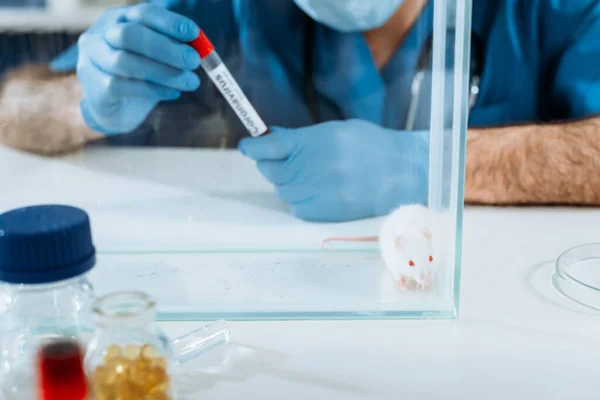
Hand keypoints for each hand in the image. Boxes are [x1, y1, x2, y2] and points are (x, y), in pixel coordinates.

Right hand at [76, 4, 201, 133]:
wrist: (117, 109)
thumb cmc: (141, 76)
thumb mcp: (158, 57)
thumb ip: (174, 48)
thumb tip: (200, 48)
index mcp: (118, 19)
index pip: (142, 13)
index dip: (169, 22)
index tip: (194, 33)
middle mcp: (100, 36)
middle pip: (129, 35)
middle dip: (166, 48)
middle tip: (194, 61)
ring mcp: (92, 61)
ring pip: (125, 62)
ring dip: (164, 73)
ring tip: (190, 82)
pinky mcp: (95, 88)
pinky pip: (122, 86)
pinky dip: (152, 90)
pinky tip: (172, 93)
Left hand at [238, 120, 428, 221]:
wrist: (402, 172)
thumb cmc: (371, 146)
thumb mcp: (335, 130)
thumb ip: (302, 137)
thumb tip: (272, 137)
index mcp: (313, 142)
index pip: (269, 146)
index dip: (253, 146)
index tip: (247, 145)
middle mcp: (311, 168)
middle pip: (271, 170)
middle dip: (273, 163)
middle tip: (286, 160)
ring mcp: (317, 192)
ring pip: (283, 191)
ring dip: (288, 182)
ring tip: (310, 175)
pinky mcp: (324, 212)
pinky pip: (297, 207)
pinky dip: (301, 199)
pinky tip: (318, 190)